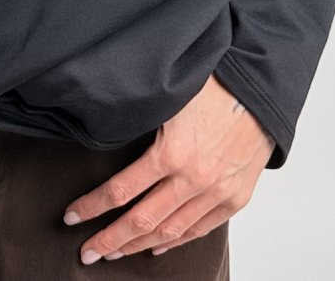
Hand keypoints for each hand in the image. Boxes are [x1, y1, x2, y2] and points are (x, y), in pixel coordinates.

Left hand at [61, 74, 274, 263]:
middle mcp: (193, 180)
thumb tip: (104, 121)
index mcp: (171, 152)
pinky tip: (156, 246)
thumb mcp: (169, 94)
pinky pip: (199, 229)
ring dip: (137, 246)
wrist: (263, 90)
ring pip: (169, 231)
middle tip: (86, 252)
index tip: (72, 216)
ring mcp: (216, 193)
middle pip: (141, 221)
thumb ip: (140, 115)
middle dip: (109, 239)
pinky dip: (175, 241)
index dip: (92, 206)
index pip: (121, 191)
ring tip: (114, 252)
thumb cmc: (215, 83)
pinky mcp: (235, 198)